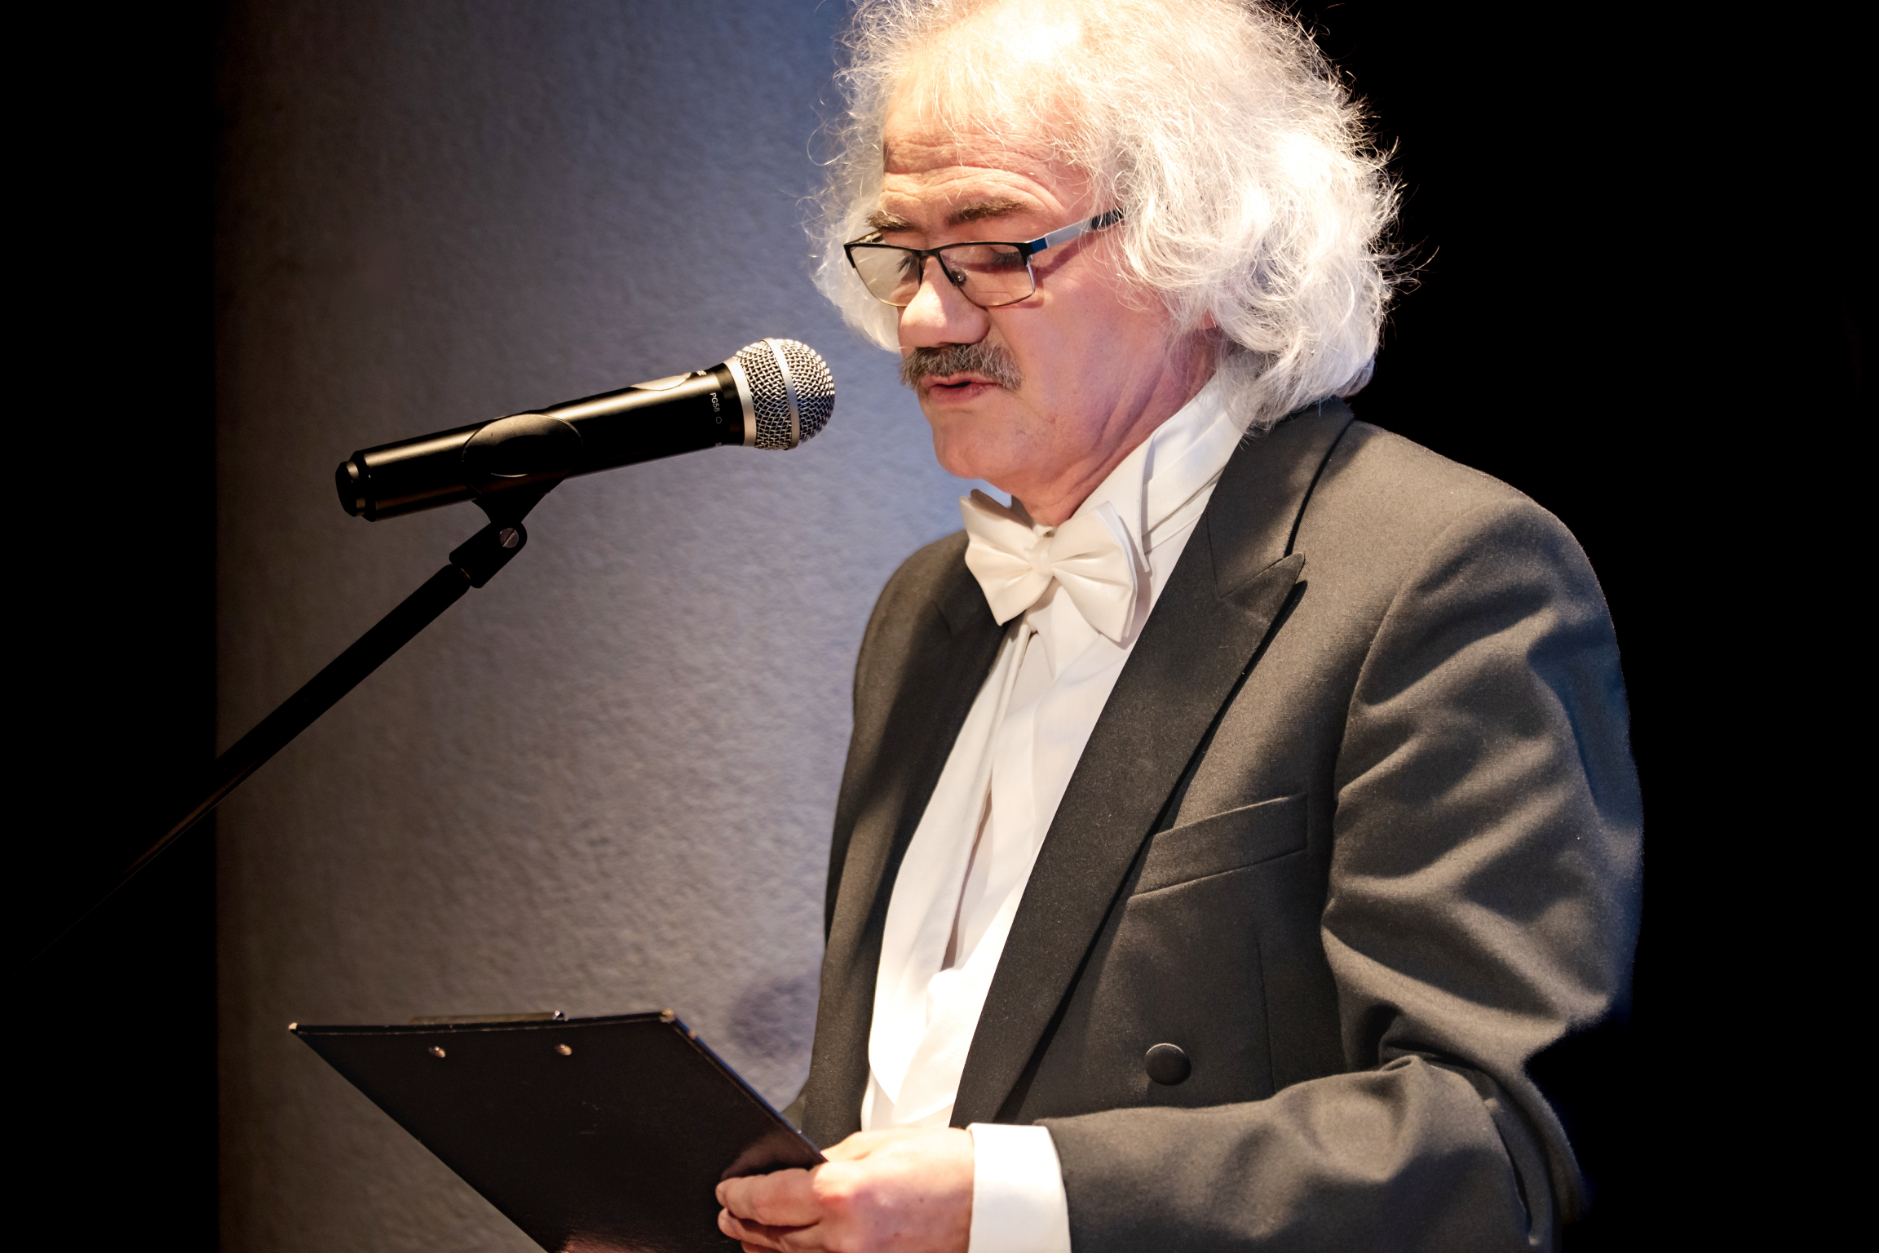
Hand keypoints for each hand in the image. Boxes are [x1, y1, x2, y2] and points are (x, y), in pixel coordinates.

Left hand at [715, 1126, 972, 1252]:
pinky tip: (787, 1252)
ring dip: (765, 1247)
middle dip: (744, 1222)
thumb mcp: (878, 1143)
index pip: (766, 1198)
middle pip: (774, 1235)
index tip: (727, 1191)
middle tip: (727, 1213)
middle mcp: (845, 1237)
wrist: (991, 1204)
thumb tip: (797, 1172)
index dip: (738, 1195)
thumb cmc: (947, 1168)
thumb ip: (830, 1160)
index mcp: (841, 1192)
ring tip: (748, 1235)